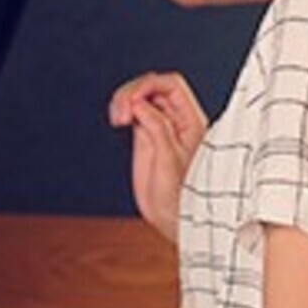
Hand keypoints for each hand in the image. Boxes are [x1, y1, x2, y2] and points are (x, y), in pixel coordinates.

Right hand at [108, 72, 208, 240]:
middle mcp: (177, 121)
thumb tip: (139, 103)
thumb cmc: (182, 199)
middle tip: (120, 115)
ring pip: (141, 98)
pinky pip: (134, 113)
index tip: (132, 101)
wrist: (175, 222)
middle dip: (132, 92)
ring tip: (117, 118)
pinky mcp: (147, 138)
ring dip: (124, 100)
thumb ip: (157, 128)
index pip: (171, 86)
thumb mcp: (170, 161)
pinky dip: (122, 111)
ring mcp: (161, 128)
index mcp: (191, 122)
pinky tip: (118, 120)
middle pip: (153, 87)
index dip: (148, 85)